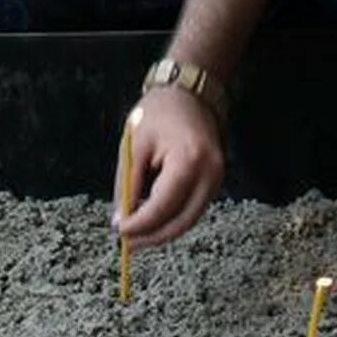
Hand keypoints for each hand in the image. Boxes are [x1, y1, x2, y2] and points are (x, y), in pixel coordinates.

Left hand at [115, 85, 225, 248]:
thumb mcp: (133, 147)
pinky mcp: (216, 181)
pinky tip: (152, 219)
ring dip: (162, 231)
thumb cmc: (158, 114)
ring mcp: (217, 179)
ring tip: (135, 233)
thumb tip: (120, 222)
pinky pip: (194, 209)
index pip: (162, 206)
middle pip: (181, 221)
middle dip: (153, 236)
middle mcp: (210, 174)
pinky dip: (173, 218)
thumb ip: (127, 186)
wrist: (189, 93)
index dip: (140, 224)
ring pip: (189, 220)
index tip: (119, 232)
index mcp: (188, 161)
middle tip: (126, 243)